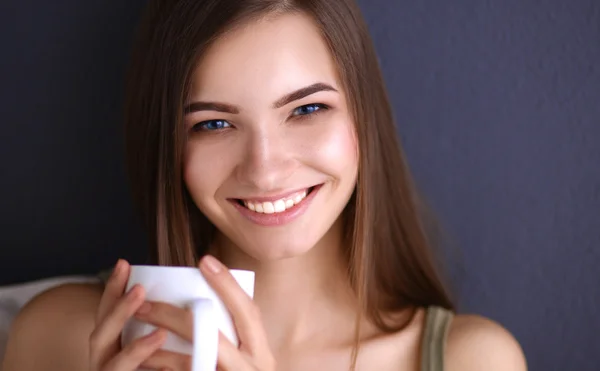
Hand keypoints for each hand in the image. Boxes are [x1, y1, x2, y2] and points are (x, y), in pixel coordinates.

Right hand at [89, 259, 168, 370]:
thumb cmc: (164, 366)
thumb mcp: (157, 349)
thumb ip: (160, 328)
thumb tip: (191, 300)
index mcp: (110, 347)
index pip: (106, 315)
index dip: (112, 291)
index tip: (125, 264)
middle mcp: (103, 364)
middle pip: (101, 337)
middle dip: (117, 312)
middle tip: (139, 290)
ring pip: (112, 366)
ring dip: (135, 350)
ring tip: (160, 334)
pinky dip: (144, 370)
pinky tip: (164, 362)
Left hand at [133, 255, 275, 370]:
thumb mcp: (251, 359)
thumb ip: (238, 336)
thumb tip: (208, 295)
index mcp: (262, 354)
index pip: (248, 312)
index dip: (229, 286)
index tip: (205, 261)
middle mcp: (251, 370)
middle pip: (211, 338)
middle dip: (174, 317)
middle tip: (144, 302)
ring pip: (189, 364)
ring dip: (156, 349)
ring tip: (135, 338)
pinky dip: (161, 370)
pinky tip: (143, 363)